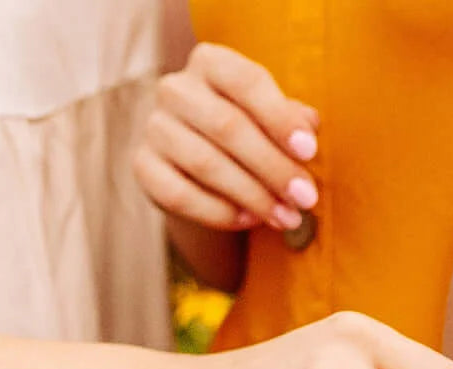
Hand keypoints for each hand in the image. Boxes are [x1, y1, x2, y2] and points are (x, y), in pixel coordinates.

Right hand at [135, 42, 320, 231]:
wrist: (200, 168)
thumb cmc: (247, 134)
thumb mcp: (271, 120)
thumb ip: (291, 120)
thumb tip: (310, 127)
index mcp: (210, 62)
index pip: (247, 82)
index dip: (280, 118)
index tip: (309, 152)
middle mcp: (175, 89)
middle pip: (227, 127)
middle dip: (273, 167)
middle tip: (305, 198)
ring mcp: (155, 128)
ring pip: (206, 164)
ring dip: (253, 196)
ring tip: (285, 217)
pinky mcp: (143, 167)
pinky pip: (181, 195)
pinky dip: (219, 213)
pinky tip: (248, 221)